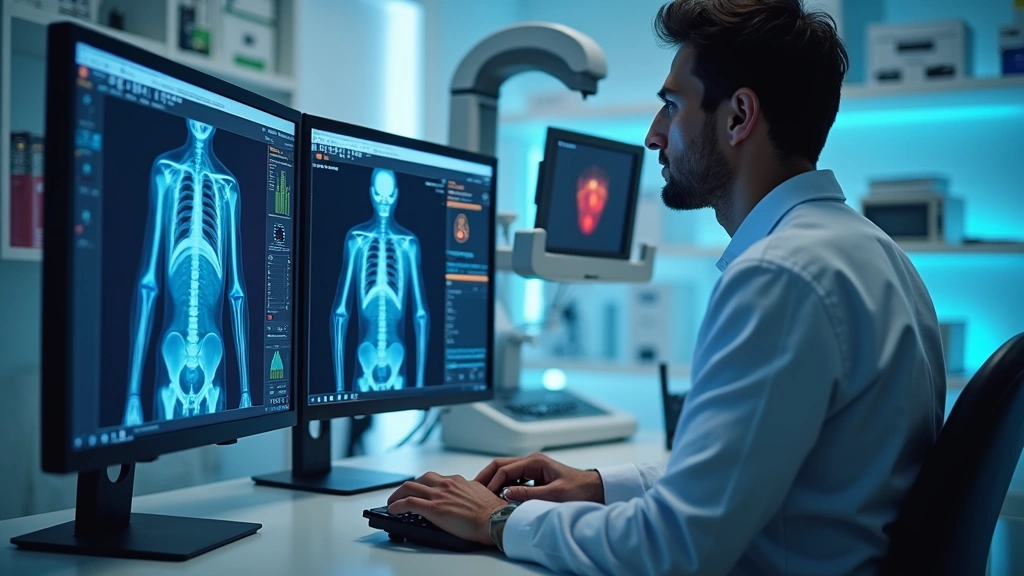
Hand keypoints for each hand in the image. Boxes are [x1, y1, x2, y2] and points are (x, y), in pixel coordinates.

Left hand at [387, 472, 506, 545]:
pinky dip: (397, 505)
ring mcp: (439, 495)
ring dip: (397, 494)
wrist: (495, 519)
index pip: (436, 479)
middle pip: (420, 479)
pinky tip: (392, 509)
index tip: (421, 490)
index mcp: (458, 481)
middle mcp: (447, 484)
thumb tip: (467, 497)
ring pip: (410, 487)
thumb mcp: (480, 495)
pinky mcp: (433, 509)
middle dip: (408, 486)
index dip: (425, 485)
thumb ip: (469, 493)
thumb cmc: (492, 512)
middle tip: (402, 493)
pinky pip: (408, 502)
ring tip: (392, 501)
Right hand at [474, 453, 603, 503]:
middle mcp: (531, 461)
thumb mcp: (553, 494)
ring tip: (483, 496)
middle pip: (500, 465)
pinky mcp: (534, 476)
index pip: (504, 469)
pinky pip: (513, 478)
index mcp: (534, 462)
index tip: (484, 496)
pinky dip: (504, 485)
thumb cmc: (578, 490)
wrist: (594, 490)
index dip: (492, 482)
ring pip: (505, 471)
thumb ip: (529, 494)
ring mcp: (532, 468)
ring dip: (494, 482)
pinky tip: (499, 497)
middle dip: (487, 477)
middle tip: (474, 491)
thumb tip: (506, 494)